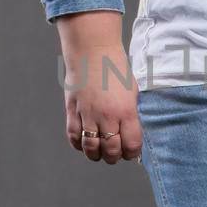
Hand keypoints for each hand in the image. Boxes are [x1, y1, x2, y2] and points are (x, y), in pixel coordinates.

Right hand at [55, 11, 142, 164]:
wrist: (93, 50)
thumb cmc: (116, 67)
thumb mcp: (133, 91)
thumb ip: (132, 113)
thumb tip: (133, 131)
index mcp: (126, 111)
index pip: (131, 145)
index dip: (132, 153)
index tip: (132, 152)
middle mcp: (107, 116)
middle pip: (111, 151)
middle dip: (114, 157)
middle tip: (115, 154)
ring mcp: (88, 114)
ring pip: (91, 148)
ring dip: (96, 155)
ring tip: (100, 153)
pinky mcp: (72, 110)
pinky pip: (74, 136)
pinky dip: (79, 145)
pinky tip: (84, 144)